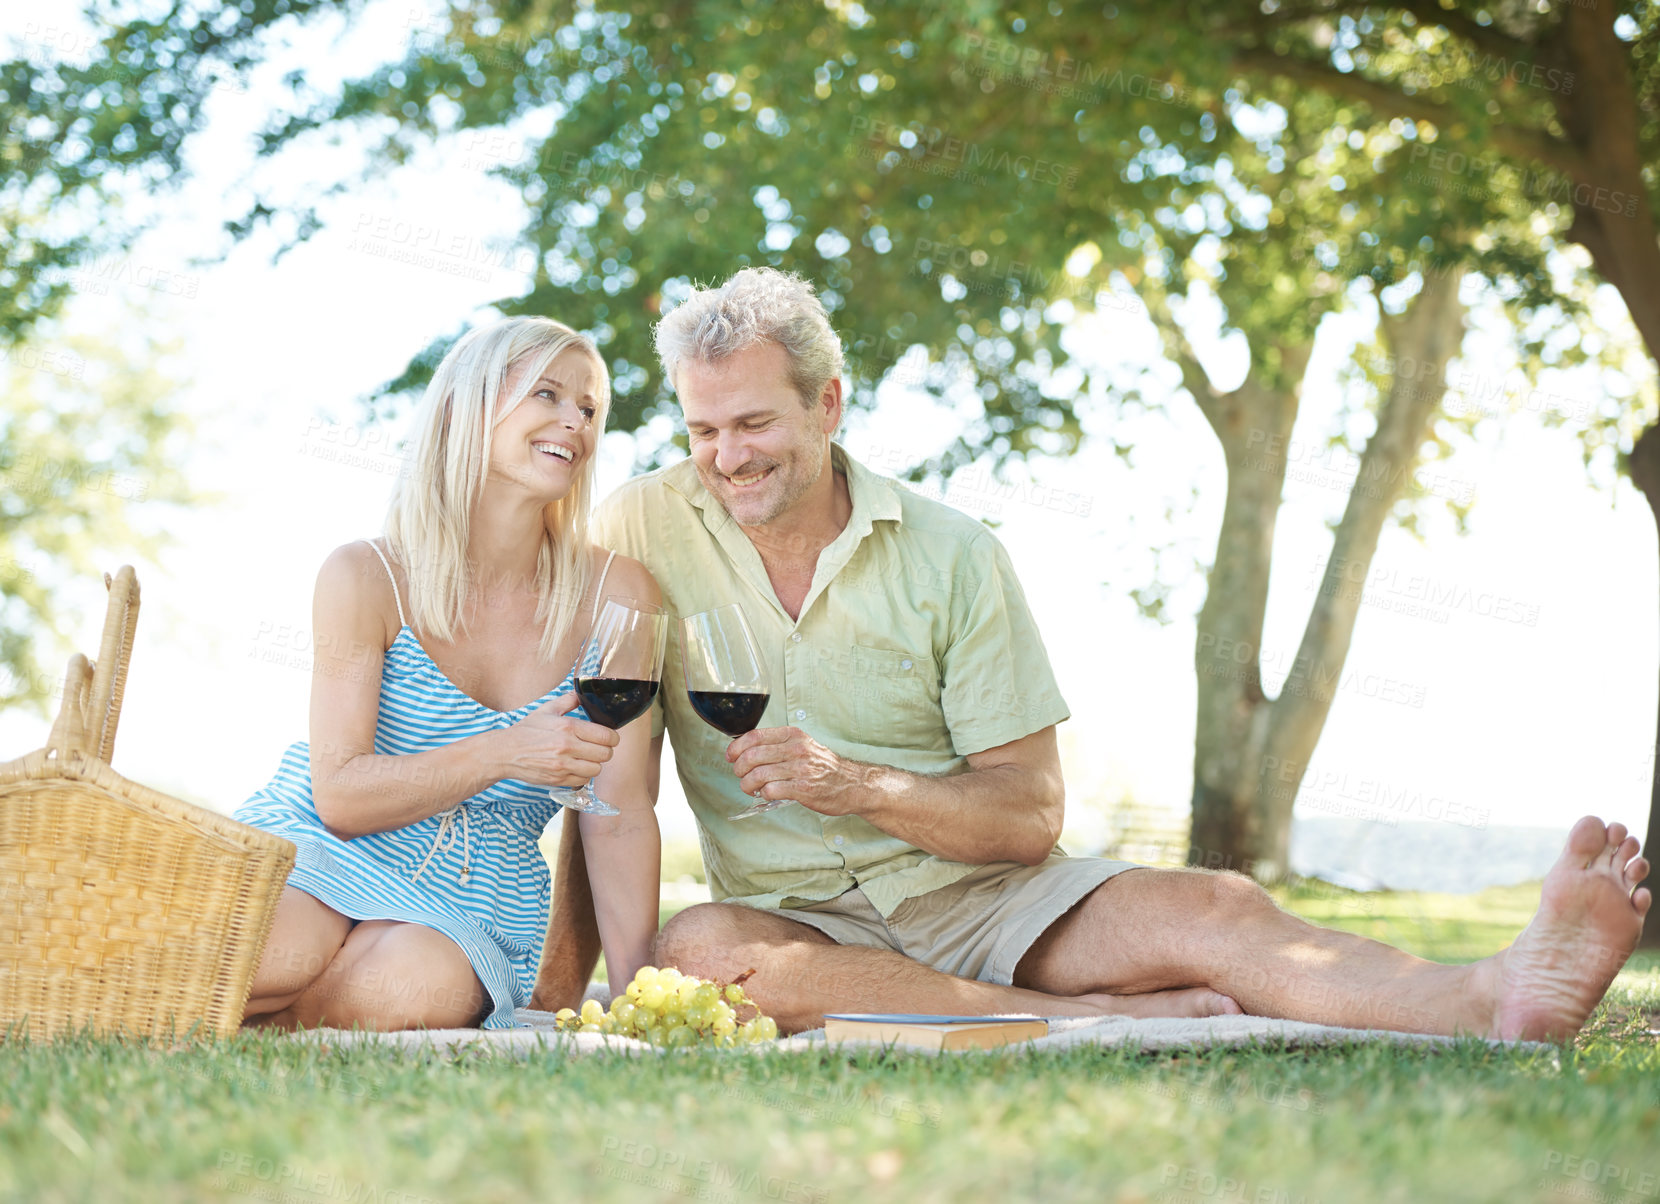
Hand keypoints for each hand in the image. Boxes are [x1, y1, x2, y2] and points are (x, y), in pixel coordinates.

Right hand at [498, 693, 619, 787]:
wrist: (505, 752)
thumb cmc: (527, 730)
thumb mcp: (547, 710)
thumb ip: (569, 700)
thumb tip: (583, 694)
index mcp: (568, 727)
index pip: (607, 736)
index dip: (613, 737)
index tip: (610, 737)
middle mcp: (567, 747)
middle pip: (606, 754)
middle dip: (605, 750)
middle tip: (598, 747)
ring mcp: (562, 765)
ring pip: (597, 769)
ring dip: (595, 764)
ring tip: (586, 757)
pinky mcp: (558, 780)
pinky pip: (583, 780)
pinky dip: (583, 774)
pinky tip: (576, 766)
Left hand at [727, 726, 869, 815]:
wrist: (852, 784)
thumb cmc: (824, 767)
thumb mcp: (804, 745)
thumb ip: (779, 745)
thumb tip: (747, 751)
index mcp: (793, 735)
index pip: (755, 736)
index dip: (736, 747)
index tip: (731, 756)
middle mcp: (796, 749)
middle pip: (752, 756)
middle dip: (739, 768)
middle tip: (741, 775)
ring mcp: (800, 769)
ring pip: (758, 775)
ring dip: (747, 785)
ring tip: (751, 788)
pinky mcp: (803, 788)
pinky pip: (771, 790)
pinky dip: (763, 794)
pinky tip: (767, 794)